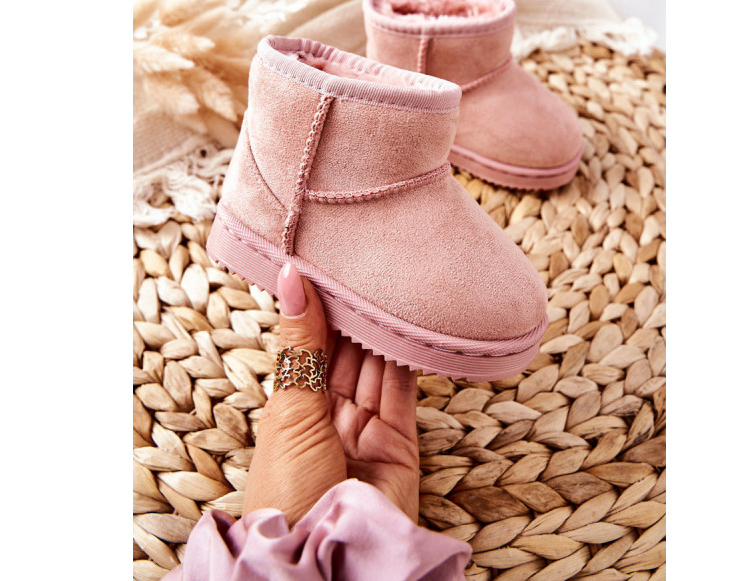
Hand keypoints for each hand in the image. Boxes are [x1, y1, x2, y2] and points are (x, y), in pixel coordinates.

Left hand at [242, 263, 418, 525]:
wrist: (323, 560)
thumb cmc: (287, 492)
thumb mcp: (290, 410)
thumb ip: (301, 343)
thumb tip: (291, 277)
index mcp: (294, 407)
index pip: (310, 345)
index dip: (319, 306)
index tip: (328, 263)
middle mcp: (330, 414)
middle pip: (345, 352)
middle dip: (352, 313)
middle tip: (365, 264)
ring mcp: (366, 427)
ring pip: (375, 366)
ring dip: (380, 329)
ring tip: (388, 282)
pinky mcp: (401, 441)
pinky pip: (404, 389)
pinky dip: (406, 356)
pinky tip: (407, 322)